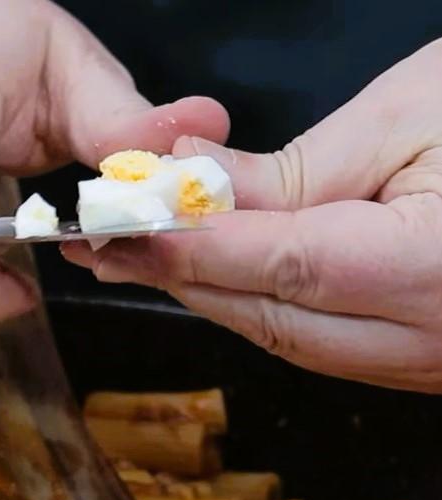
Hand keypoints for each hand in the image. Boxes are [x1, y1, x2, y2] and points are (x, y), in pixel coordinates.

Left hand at [63, 38, 441, 392]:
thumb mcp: (407, 120)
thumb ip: (294, 171)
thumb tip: (194, 183)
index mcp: (434, 271)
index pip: (284, 266)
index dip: (193, 249)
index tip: (121, 230)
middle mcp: (428, 337)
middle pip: (272, 315)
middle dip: (180, 279)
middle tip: (108, 246)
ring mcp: (423, 359)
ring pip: (285, 337)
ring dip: (208, 295)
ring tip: (140, 260)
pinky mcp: (414, 356)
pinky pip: (314, 339)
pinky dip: (254, 306)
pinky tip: (212, 277)